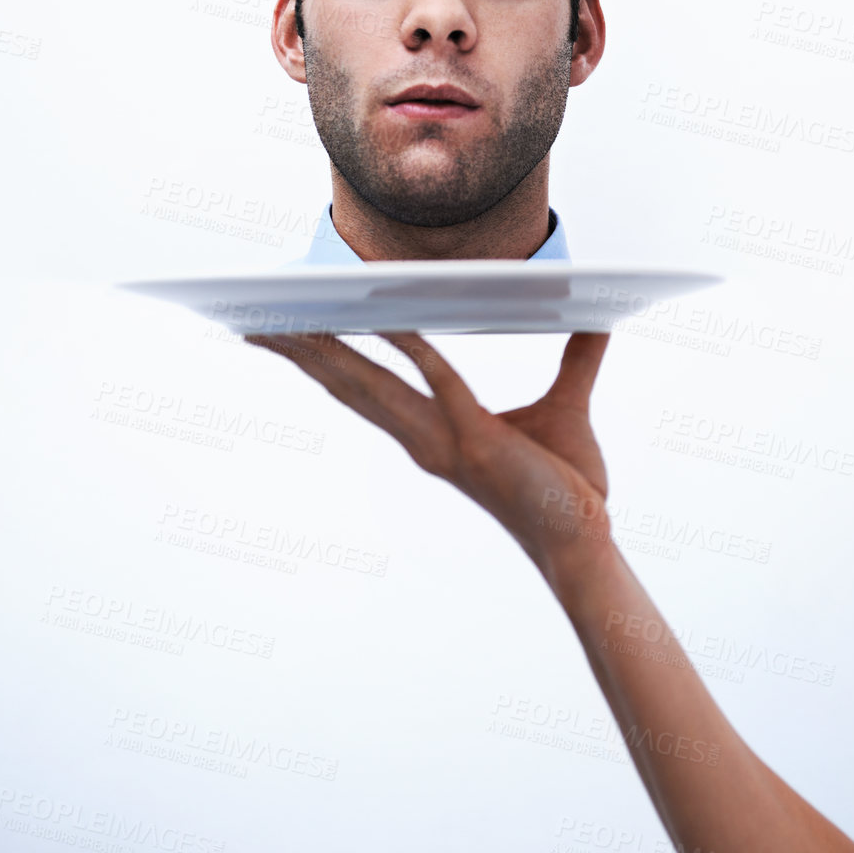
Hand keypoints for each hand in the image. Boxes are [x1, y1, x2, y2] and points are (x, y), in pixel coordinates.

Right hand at [243, 329, 612, 575]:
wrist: (586, 538)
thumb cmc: (570, 484)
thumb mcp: (568, 406)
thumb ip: (578, 357)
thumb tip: (597, 313)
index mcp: (433, 432)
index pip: (366, 388)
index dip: (325, 358)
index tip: (287, 329)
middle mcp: (426, 439)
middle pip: (350, 385)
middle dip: (302, 351)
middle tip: (256, 318)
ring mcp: (446, 442)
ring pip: (374, 386)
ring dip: (330, 348)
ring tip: (291, 317)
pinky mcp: (477, 441)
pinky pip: (440, 382)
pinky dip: (414, 349)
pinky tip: (391, 317)